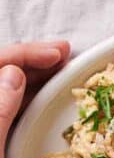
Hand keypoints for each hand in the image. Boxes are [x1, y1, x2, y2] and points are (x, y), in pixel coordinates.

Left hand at [0, 41, 69, 157]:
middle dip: (32, 59)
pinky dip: (30, 96)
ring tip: (60, 68)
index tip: (57, 53)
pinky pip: (11, 105)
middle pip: (1, 71)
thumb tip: (14, 75)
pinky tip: (45, 94)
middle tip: (64, 54)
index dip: (25, 54)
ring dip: (33, 75)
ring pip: (7, 86)